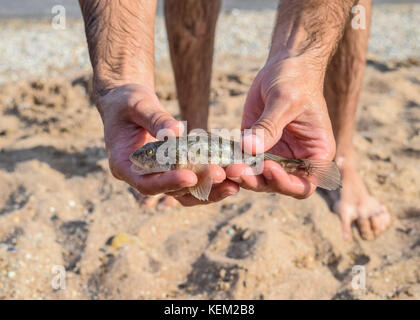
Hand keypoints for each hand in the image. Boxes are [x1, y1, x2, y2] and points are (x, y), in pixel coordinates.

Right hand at [98, 84, 237, 204]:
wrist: (127, 103)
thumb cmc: (126, 102)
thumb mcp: (137, 104)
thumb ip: (155, 119)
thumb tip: (177, 131)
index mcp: (124, 165)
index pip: (147, 183)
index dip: (168, 182)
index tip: (190, 176)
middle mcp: (141, 177)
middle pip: (170, 192)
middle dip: (197, 186)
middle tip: (221, 176)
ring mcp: (158, 176)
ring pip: (185, 192)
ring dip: (209, 190)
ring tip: (233, 185)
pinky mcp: (172, 170)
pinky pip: (192, 181)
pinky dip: (210, 180)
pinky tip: (230, 174)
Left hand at [226, 56, 335, 198]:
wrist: (285, 65)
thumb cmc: (295, 79)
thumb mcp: (284, 100)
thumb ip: (269, 126)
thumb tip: (249, 148)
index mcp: (315, 154)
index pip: (305, 184)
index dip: (286, 183)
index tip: (268, 167)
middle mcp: (296, 160)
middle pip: (277, 185)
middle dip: (258, 181)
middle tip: (237, 170)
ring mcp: (275, 155)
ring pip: (258, 178)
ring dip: (243, 176)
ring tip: (227, 167)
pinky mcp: (255, 147)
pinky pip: (244, 162)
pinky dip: (232, 164)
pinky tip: (220, 161)